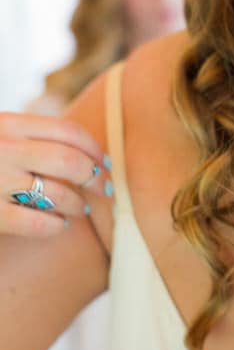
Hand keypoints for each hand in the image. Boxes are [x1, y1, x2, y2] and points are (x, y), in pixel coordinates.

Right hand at [0, 112, 109, 235]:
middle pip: (70, 161)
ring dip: (78, 204)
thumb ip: (29, 137)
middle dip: (95, 177)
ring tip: (82, 209)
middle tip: (105, 189)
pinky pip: (37, 224)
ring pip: (58, 195)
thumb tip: (82, 151)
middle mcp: (5, 149)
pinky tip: (57, 224)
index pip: (68, 131)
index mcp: (9, 124)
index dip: (95, 149)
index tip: (106, 163)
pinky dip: (55, 226)